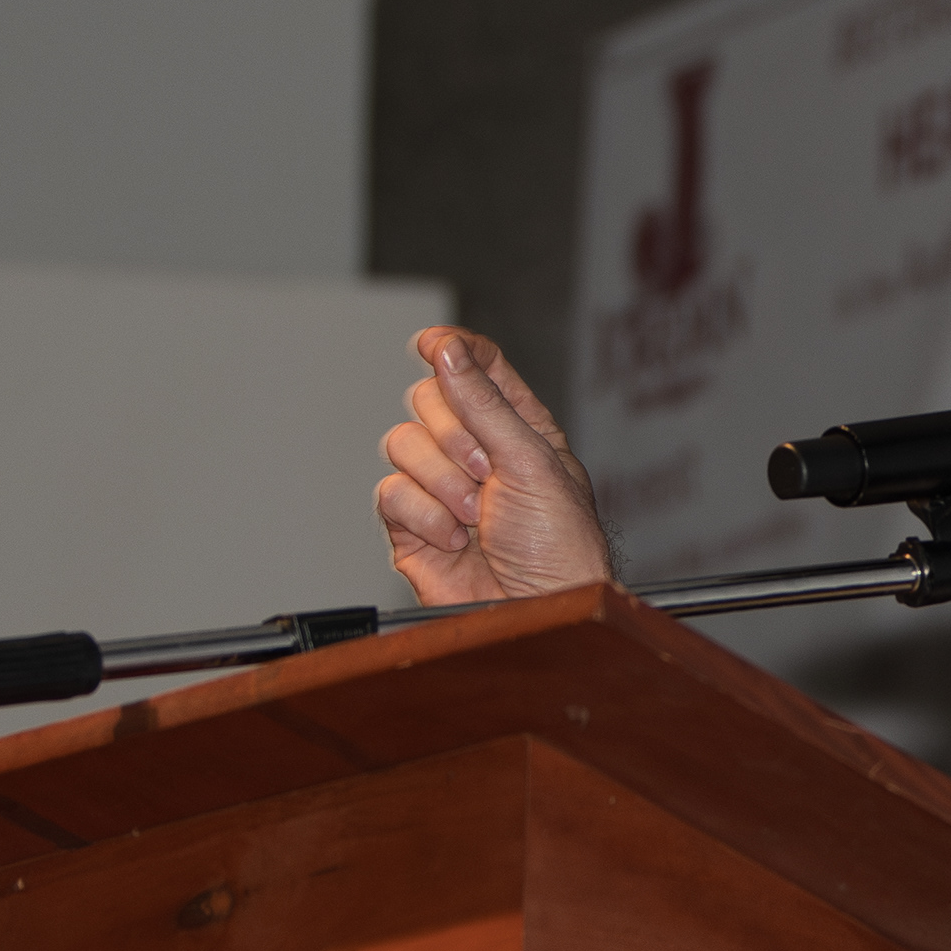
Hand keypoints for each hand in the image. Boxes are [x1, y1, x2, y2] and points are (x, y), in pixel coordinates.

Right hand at [373, 326, 612, 605]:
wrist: (539, 609)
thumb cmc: (559, 543)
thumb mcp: (531, 460)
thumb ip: (484, 403)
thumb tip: (446, 348)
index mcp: (519, 427)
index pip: (478, 368)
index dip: (454, 350)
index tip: (433, 342)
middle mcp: (477, 451)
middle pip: (428, 400)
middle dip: (455, 435)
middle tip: (488, 472)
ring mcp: (441, 487)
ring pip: (402, 445)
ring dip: (443, 481)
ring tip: (477, 515)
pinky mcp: (412, 524)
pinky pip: (391, 493)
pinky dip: (423, 515)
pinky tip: (455, 538)